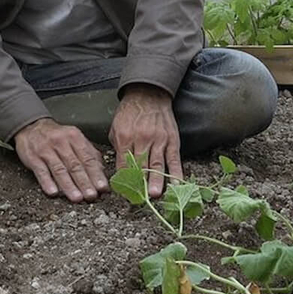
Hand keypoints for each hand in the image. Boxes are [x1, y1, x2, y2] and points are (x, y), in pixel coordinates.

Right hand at [14, 118, 108, 202]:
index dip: (96, 174)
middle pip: (75, 165)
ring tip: (77, 197)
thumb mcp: (74, 138)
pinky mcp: (32, 157)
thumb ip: (88, 153)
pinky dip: (47, 182)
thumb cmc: (56, 136)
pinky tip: (53, 192)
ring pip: (59, 170)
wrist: (30, 127)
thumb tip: (101, 171)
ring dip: (69, 185)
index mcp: (74, 137)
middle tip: (92, 195)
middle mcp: (60, 142)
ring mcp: (45, 150)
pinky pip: (41, 171)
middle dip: (85, 182)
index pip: (88, 158)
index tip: (103, 187)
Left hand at [109, 83, 181, 197]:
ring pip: (157, 164)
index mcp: (125, 137)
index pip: (123, 163)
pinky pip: (174, 159)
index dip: (123, 179)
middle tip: (139, 199)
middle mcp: (142, 139)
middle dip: (139, 183)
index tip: (123, 192)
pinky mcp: (172, 140)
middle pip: (140, 166)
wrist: (148, 95)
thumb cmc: (129, 113)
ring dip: (156, 181)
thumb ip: (117, 147)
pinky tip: (176, 184)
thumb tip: (120, 169)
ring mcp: (158, 140)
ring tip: (154, 195)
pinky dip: (176, 172)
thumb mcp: (116, 128)